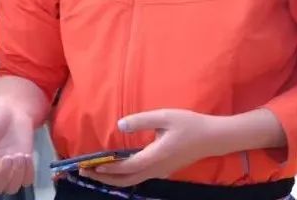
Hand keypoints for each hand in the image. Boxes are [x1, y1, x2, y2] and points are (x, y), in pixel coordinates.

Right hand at [0, 102, 35, 194]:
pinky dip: (28, 172)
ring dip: (17, 174)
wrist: (13, 111)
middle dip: (3, 176)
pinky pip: (27, 181)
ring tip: (19, 155)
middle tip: (9, 156)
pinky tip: (26, 157)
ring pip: (11, 188)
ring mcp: (8, 170)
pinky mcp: (23, 168)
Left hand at [83, 109, 222, 186]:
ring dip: (112, 178)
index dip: (108, 168)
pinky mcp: (163, 169)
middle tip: (83, 171)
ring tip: (94, 170)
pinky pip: (139, 177)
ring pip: (132, 180)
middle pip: (126, 180)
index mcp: (156, 157)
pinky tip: (113, 168)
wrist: (213, 138)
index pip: (127, 167)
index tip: (91, 165)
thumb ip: (140, 121)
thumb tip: (120, 126)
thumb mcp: (164, 117)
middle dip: (103, 178)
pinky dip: (123, 176)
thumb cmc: (189, 124)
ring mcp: (160, 171)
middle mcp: (157, 168)